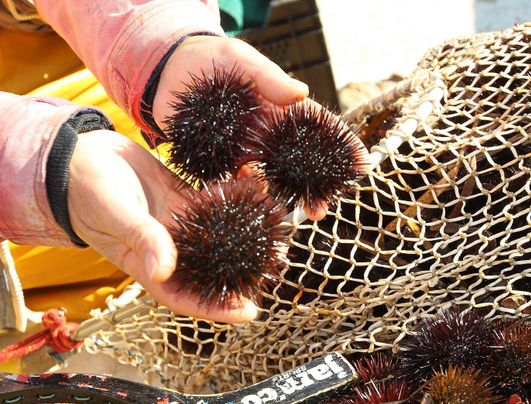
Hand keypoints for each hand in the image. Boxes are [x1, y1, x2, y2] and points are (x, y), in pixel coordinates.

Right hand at [66, 130, 258, 321]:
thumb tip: (166, 270)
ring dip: (245, 230)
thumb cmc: (84, 193)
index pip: (187, 297)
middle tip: (278, 263)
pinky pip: (213, 202)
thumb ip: (144, 241)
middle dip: (244, 269)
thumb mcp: (116, 216)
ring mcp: (176, 224)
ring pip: (218, 234)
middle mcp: (167, 249)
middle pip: (211, 268)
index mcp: (148, 266)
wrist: (72, 156)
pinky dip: (233, 196)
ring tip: (277, 224)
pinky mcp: (180, 197)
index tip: (250, 312)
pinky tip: (255, 184)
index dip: (218, 309)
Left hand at [152, 35, 338, 220]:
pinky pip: (238, 183)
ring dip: (288, 199)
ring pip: (274, 179)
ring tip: (299, 217)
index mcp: (281, 108)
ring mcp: (246, 149)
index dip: (342, 145)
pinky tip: (258, 211)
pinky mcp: (221, 161)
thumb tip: (302, 94)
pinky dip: (250, 197)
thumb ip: (268, 77)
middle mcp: (268, 133)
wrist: (168, 70)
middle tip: (323, 209)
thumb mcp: (240, 59)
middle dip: (316, 187)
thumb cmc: (210, 58)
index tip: (362, 164)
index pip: (319, 128)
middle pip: (300, 163)